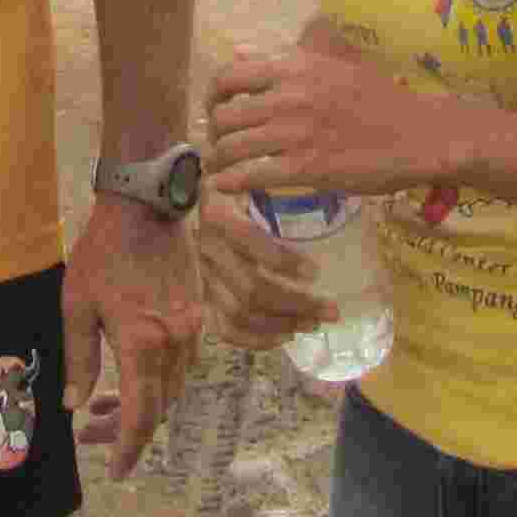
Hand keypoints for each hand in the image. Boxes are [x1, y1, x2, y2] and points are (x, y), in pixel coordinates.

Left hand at [60, 196, 202, 478]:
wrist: (147, 207)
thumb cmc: (104, 252)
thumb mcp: (77, 304)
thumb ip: (79, 358)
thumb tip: (74, 405)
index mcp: (142, 342)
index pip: (140, 414)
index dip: (128, 446)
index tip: (115, 469)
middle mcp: (175, 343)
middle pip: (158, 407)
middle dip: (126, 429)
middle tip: (91, 435)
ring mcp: (191, 330)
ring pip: (172, 389)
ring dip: (142, 406)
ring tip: (101, 407)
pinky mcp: (197, 317)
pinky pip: (181, 366)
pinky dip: (157, 382)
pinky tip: (130, 376)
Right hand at [192, 186, 331, 352]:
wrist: (184, 198)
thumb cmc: (231, 186)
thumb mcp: (248, 177)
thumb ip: (272, 181)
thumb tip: (324, 180)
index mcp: (218, 214)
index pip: (247, 241)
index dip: (282, 260)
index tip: (316, 271)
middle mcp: (207, 248)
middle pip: (250, 288)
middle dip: (296, 302)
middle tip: (331, 308)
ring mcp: (204, 276)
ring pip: (240, 313)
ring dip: (283, 323)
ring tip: (315, 321)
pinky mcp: (204, 296)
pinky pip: (224, 328)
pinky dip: (256, 339)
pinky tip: (285, 335)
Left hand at [206, 22, 457, 199]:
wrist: (418, 135)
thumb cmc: (380, 99)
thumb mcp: (337, 63)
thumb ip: (295, 57)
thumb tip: (248, 51)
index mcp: (295, 66)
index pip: (229, 76)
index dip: (213, 97)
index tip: (216, 111)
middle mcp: (289, 95)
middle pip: (224, 116)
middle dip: (214, 135)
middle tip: (219, 147)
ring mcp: (296, 132)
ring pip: (232, 148)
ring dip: (218, 162)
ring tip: (219, 170)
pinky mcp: (306, 167)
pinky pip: (251, 175)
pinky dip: (232, 183)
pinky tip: (229, 187)